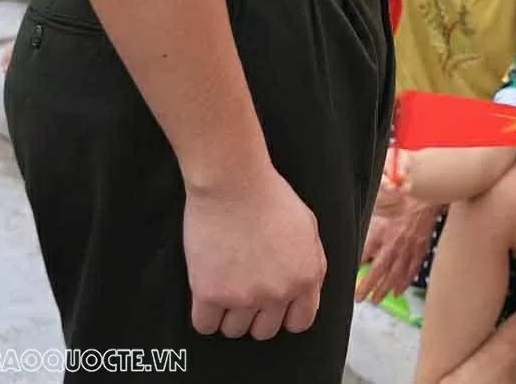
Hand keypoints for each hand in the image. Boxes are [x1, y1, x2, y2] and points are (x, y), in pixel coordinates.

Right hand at [184, 164, 325, 338]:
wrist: (235, 184)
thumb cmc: (272, 199)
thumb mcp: (309, 230)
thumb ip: (310, 265)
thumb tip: (305, 294)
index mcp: (308, 277)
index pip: (300, 322)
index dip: (285, 316)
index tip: (272, 307)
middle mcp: (279, 292)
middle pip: (264, 330)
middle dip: (255, 316)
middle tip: (244, 292)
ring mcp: (245, 296)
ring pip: (233, 330)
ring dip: (228, 315)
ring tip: (226, 287)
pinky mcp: (211, 294)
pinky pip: (205, 326)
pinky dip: (205, 316)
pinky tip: (207, 295)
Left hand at [353, 174, 432, 303]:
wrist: (430, 192)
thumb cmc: (403, 194)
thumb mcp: (379, 201)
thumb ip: (366, 215)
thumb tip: (354, 227)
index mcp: (382, 230)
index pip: (364, 255)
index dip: (356, 268)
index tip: (349, 279)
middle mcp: (395, 242)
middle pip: (379, 270)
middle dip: (369, 287)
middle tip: (360, 299)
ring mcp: (410, 247)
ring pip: (395, 273)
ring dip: (385, 288)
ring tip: (376, 300)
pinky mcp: (421, 247)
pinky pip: (412, 268)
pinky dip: (405, 281)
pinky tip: (398, 291)